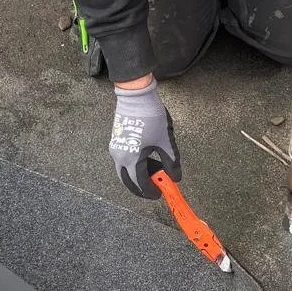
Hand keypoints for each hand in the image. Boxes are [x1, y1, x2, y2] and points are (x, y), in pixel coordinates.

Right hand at [109, 79, 180, 197]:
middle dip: (140, 188)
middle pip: (127, 181)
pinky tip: (146, 161)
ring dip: (136, 176)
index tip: (159, 194)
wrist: (136, 96)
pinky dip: (132, 166)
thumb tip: (176, 177)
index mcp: (132, 159)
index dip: (149, 191)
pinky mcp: (116, 141)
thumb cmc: (151, 117)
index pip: (140, 183)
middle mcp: (119, 156)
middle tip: (153, 190)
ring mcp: (115, 148)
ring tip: (153, 173)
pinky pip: (122, 161)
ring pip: (123, 171)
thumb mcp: (166, 141)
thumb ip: (171, 162)